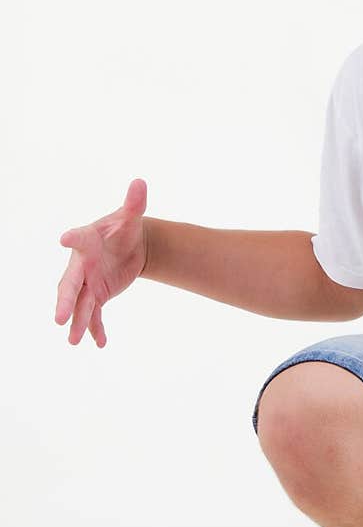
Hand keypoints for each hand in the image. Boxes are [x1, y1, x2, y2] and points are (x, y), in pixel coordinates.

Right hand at [55, 179, 149, 346]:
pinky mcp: (97, 295)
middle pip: (70, 285)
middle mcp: (82, 265)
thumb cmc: (123, 228)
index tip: (65, 238)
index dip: (73, 239)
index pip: (79, 239)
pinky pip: (94, 315)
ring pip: (79, 305)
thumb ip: (134, 203)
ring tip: (73, 341)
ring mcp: (87, 283)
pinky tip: (101, 343)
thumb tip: (140, 183)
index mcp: (87, 241)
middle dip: (64, 301)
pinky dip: (96, 329)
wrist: (129, 246)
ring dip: (77, 322)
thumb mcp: (131, 217)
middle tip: (58, 317)